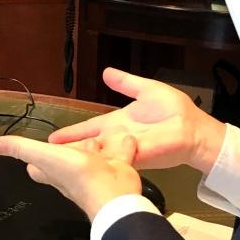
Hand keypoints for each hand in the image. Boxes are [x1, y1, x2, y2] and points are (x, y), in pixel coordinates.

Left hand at [0, 133, 141, 220]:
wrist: (114, 193)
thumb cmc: (77, 176)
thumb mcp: (43, 156)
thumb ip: (20, 148)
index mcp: (54, 171)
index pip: (37, 167)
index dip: (33, 159)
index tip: (31, 153)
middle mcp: (73, 174)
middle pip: (66, 161)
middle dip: (66, 151)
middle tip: (65, 144)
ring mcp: (96, 172)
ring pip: (93, 157)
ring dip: (94, 147)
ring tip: (95, 139)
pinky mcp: (117, 169)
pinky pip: (119, 155)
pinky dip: (122, 146)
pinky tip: (125, 138)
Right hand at [50, 68, 226, 172]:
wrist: (195, 130)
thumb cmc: (176, 112)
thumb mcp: (146, 90)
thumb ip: (125, 83)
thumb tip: (106, 72)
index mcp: (118, 123)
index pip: (88, 128)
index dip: (71, 133)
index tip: (53, 138)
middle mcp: (117, 139)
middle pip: (87, 146)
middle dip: (68, 151)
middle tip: (44, 156)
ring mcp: (124, 151)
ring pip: (96, 156)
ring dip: (78, 160)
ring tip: (56, 163)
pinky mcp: (133, 159)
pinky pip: (111, 161)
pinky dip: (97, 164)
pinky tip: (79, 167)